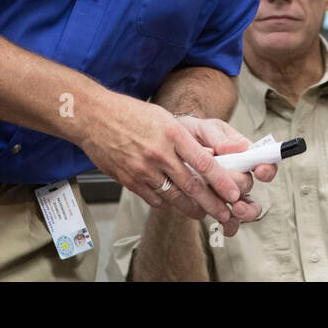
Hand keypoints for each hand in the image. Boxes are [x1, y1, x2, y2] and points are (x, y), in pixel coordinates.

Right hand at [78, 92, 251, 235]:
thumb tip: (209, 158)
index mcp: (173, 133)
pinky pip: (154, 199)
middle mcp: (159, 153)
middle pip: (191, 186)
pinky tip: (175, 204)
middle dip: (212, 204)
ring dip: (191, 208)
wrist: (94, 117)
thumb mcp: (165, 118)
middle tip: (225, 214)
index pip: (204, 163)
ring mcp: (142, 169)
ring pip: (173, 197)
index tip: (234, 193)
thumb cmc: (131, 114)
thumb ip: (186, 139)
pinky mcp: (129, 180)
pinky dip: (168, 204)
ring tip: (203, 213)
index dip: (221, 182)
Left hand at [173, 114, 277, 230]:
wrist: (167, 147)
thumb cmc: (191, 134)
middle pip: (248, 186)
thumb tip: (240, 147)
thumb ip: (220, 138)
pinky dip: (228, 226)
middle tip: (232, 189)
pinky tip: (222, 225)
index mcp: (242, 153)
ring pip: (245, 209)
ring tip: (233, 210)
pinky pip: (229, 222)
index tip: (260, 171)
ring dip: (243, 212)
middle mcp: (238, 174)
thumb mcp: (204, 129)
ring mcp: (227, 193)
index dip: (267, 168)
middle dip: (241, 187)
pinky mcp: (214, 207)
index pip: (265, 162)